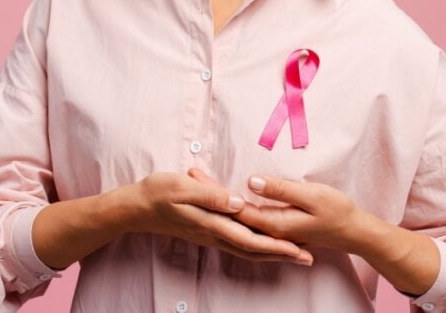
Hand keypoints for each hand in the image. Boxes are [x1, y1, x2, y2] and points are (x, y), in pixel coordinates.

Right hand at [128, 171, 313, 264]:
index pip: (252, 238)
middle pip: (255, 249)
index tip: (300, 249)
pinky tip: (264, 245)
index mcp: (213, 223)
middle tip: (308, 258)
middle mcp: (214, 234)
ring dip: (272, 253)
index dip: (277, 245)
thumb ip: (212, 196)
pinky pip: (238, 244)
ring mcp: (211, 235)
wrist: (137, 207)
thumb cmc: (159, 192)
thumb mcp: (185, 188)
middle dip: (282, 254)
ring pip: (247, 249)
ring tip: (294, 254)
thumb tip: (238, 203)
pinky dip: (256, 247)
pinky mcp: (207, 231)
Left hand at [189, 168, 363, 254]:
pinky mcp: (275, 228)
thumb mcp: (310, 195)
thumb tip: (251, 181)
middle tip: (189, 175)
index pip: (233, 207)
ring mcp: (271, 232)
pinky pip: (246, 221)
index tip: (194, 176)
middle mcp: (268, 231)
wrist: (353, 232)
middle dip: (208, 195)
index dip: (213, 191)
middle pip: (230, 213)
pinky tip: (223, 203)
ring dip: (218, 202)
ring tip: (198, 186)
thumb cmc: (335, 210)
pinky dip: (231, 211)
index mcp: (273, 223)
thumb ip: (279, 190)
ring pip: (236, 218)